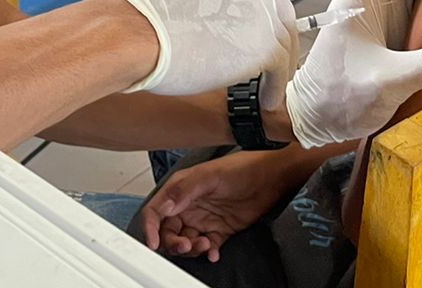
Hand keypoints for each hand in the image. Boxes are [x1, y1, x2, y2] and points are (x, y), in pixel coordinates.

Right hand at [102, 0, 297, 103]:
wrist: (132, 37)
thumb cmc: (134, 24)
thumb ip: (192, 0)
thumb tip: (196, 23)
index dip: (251, 16)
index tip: (247, 34)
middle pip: (274, 7)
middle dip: (273, 34)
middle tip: (269, 58)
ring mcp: (257, 9)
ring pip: (282, 37)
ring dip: (278, 62)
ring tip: (269, 83)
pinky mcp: (263, 43)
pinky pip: (280, 66)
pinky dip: (274, 85)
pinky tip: (266, 99)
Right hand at [139, 151, 295, 262]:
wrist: (270, 177)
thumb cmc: (242, 168)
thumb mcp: (209, 176)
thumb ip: (184, 190)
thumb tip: (165, 206)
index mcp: (181, 190)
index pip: (156, 211)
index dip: (150, 228)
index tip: (153, 243)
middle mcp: (189, 205)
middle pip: (169, 232)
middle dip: (174, 243)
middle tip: (187, 245)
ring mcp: (204, 219)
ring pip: (186, 242)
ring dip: (192, 249)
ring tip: (206, 245)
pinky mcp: (220, 230)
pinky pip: (207, 247)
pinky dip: (209, 253)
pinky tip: (215, 252)